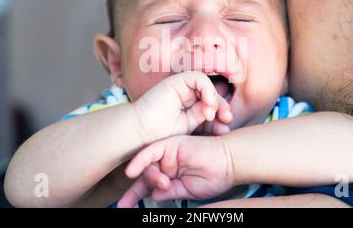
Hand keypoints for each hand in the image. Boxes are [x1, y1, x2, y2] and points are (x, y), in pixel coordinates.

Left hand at [117, 135, 234, 207]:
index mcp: (170, 177)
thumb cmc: (214, 177)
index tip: (123, 207)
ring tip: (164, 183)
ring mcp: (168, 153)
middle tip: (143, 196)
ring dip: (149, 177)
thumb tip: (152, 195)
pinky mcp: (170, 144)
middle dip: (137, 190)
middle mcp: (166, 164)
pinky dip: (140, 161)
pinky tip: (132, 172)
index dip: (134, 197)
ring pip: (147, 165)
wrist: (229, 162)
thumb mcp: (189, 191)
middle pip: (144, 175)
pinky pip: (150, 151)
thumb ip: (170, 192)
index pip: (148, 187)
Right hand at [132, 72, 232, 142]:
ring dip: (214, 98)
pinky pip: (198, 78)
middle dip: (222, 106)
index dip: (221, 115)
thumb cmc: (161, 135)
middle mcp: (186, 95)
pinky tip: (208, 103)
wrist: (142, 132)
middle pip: (211, 95)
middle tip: (227, 119)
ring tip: (212, 114)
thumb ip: (205, 122)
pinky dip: (207, 89)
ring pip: (207, 86)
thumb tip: (226, 125)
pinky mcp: (176, 80)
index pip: (211, 106)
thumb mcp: (190, 129)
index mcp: (189, 107)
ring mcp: (181, 87)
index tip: (224, 129)